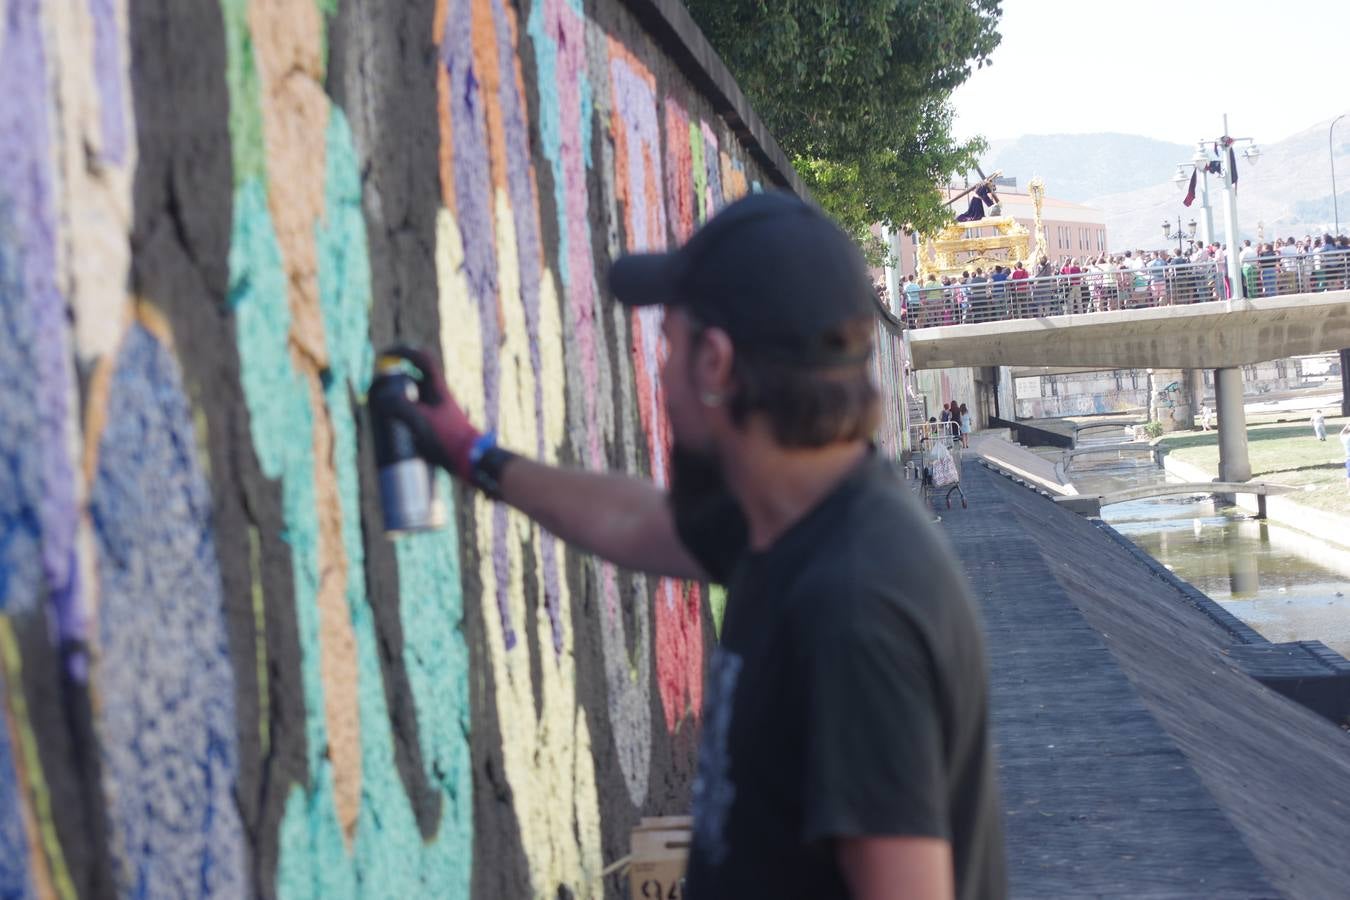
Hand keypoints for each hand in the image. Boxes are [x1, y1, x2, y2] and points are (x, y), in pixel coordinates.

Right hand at [373, 346, 480, 477]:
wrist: (471, 460)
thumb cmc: (449, 438)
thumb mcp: (421, 421)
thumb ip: (399, 406)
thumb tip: (379, 398)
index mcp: (438, 388)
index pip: (421, 358)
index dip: (402, 351)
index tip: (382, 355)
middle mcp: (437, 396)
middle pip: (412, 378)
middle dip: (392, 381)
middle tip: (376, 390)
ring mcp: (436, 411)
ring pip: (411, 397)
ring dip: (395, 400)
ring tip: (379, 411)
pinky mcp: (434, 426)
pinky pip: (413, 415)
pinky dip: (400, 417)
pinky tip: (392, 430)